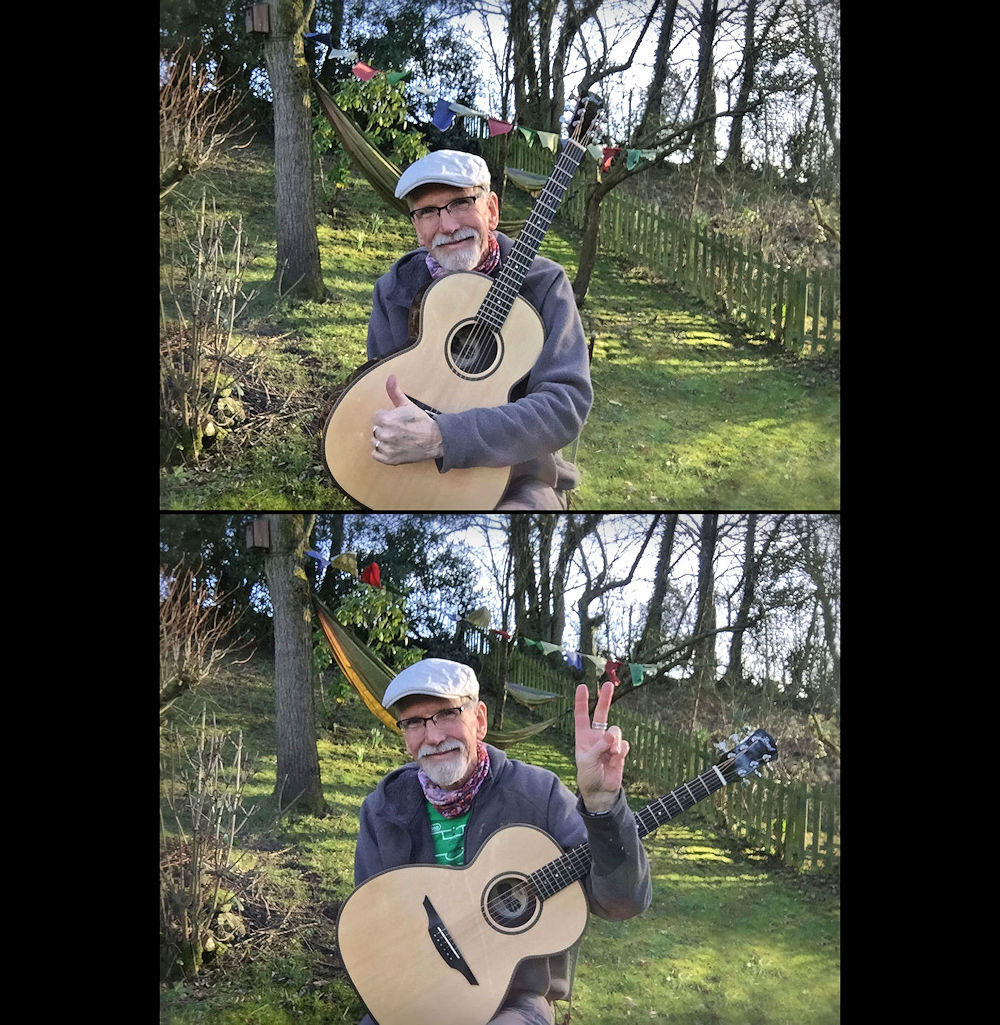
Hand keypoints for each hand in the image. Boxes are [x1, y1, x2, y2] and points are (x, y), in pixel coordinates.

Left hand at [371, 374, 443, 463]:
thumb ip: (395, 392)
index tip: (396, 420)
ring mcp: (387, 448)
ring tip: (396, 439)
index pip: (376, 417)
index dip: (386, 417)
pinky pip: (375, 455)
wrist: (435, 440)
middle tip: (398, 430)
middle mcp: (385, 434)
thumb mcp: (407, 405)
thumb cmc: (421, 422)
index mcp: (387, 419)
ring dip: (382, 441)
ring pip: (374, 442)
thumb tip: (391, 377)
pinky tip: (393, 448)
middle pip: (375, 430)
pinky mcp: (390, 460)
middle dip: (384, 429)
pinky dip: (382, 453)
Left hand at [574, 681, 628, 813]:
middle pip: (601, 713)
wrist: (601, 791)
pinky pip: (624, 744)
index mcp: (583, 736)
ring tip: (611, 754)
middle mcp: (596, 736)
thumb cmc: (588, 775)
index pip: (581, 715)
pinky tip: (616, 759)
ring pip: (616, 730)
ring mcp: (609, 743)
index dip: (581, 701)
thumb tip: (611, 735)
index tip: (582, 686)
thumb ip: (599, 746)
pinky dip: (620, 750)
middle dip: (604, 699)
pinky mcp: (620, 751)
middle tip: (608, 684)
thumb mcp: (587, 761)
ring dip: (614, 741)